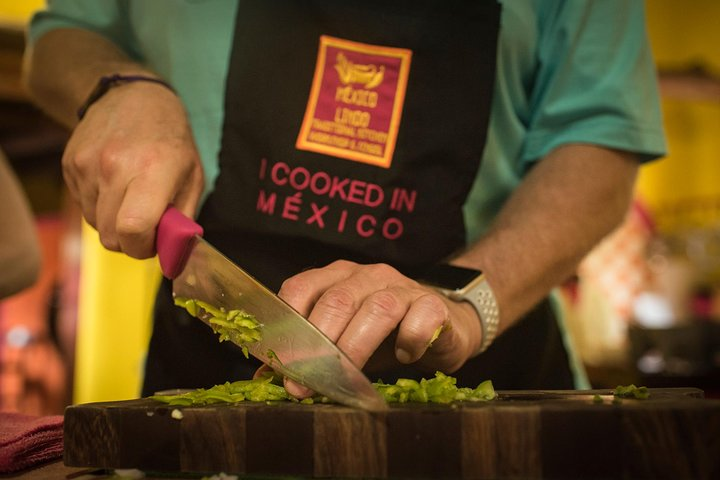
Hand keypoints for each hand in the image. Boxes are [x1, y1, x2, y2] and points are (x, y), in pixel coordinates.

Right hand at [62, 80, 203, 257]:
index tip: (153, 243)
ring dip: (114, 223)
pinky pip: (83, 207)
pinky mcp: (70, 164)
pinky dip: (100, 206)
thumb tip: (172, 255)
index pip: (133, 229)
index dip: (143, 248)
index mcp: (153, 170)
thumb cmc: (170, 141)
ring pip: (95, 225)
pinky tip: (114, 185)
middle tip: (146, 225)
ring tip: (131, 198)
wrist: (131, 96)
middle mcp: (115, 166)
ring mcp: (87, 165)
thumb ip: (183, 220)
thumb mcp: (193, 177)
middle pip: (110, 236)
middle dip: (130, 241)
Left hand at [275, 260, 482, 396]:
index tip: (282, 365)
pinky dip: (410, 339)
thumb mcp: (343, 342)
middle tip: (305, 384)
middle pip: (337, 300)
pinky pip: (421, 317)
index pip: (301, 288)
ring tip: (348, 378)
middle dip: (318, 346)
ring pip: (378, 308)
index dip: (288, 326)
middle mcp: (368, 275)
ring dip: (357, 347)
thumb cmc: (385, 336)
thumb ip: (308, 353)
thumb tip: (266, 376)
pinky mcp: (434, 304)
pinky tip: (405, 357)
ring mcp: (403, 286)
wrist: (443, 327)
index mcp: (337, 277)